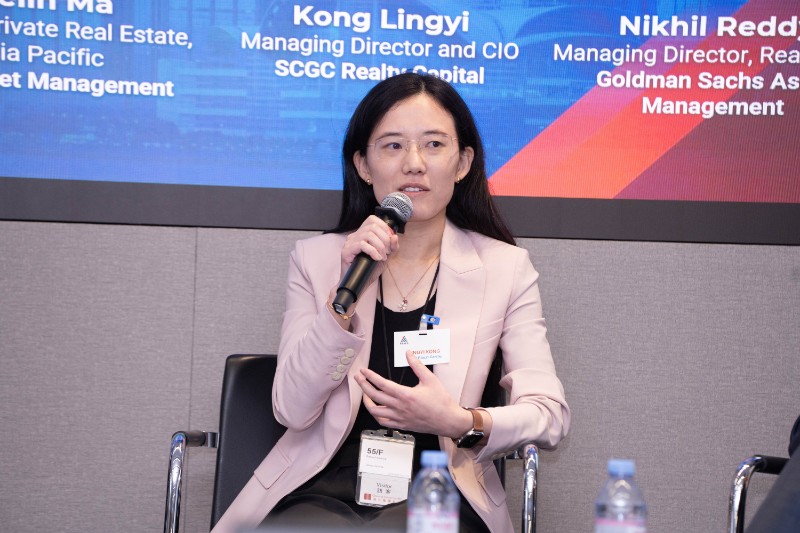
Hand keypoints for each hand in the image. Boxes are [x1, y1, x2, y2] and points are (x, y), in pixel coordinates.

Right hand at [340, 215, 399, 286]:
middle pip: (372, 227)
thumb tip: (395, 236)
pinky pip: (362, 244)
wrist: (358, 285)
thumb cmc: (369, 270)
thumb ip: (391, 247)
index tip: (390, 240)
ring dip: (379, 246)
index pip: (372, 219)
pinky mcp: (346, 251)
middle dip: (384, 239)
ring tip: (382, 257)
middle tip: (387, 252)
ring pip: (368, 235)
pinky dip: (373, 251)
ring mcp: (349, 242)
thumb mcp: (385, 257)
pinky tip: (376, 258)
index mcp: (362, 234)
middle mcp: (354, 235)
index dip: (384, 227)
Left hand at [355, 350, 471, 437]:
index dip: (370, 376)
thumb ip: (417, 365)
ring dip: (367, 401)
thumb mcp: (430, 379)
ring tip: (365, 393)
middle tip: (358, 378)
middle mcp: (399, 407)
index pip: (381, 384)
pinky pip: (383, 422)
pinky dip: (376, 415)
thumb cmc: (441, 401)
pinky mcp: (401, 425)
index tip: (364, 371)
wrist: (448, 420)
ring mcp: (399, 417)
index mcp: (405, 395)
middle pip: (374, 396)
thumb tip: (409, 353)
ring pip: (375, 411)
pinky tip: (375, 409)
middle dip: (363, 385)